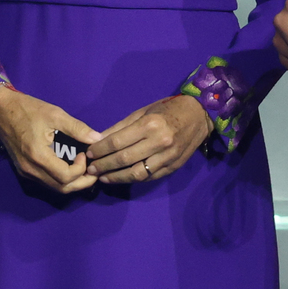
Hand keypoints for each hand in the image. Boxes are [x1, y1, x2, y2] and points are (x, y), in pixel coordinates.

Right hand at [0, 88, 100, 195]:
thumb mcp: (55, 114)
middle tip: (93, 172)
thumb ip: (77, 128)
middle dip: (81, 183)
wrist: (1, 108)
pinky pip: (45, 182)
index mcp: (38, 155)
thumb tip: (98, 139)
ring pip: (54, 187)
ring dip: (71, 183)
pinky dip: (60, 180)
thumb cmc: (28, 109)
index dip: (81, 170)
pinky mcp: (23, 169)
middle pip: (61, 188)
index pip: (66, 176)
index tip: (84, 154)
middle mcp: (30, 169)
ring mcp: (25, 171)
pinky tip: (68, 168)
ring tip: (84, 171)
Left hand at [85, 95, 211, 183]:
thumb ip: (121, 127)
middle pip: (125, 159)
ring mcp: (168, 157)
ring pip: (137, 173)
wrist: (199, 115)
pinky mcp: (174, 167)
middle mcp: (159, 142)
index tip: (88, 154)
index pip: (118, 142)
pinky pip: (150, 177)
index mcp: (150, 125)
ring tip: (103, 177)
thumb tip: (98, 139)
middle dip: (104, 165)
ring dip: (117, 177)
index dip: (100, 150)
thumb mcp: (142, 111)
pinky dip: (133, 179)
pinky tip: (122, 178)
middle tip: (91, 169)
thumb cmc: (167, 109)